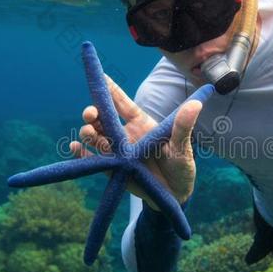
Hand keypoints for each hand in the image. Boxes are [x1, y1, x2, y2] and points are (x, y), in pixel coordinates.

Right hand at [70, 75, 203, 207]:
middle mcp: (125, 134)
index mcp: (141, 124)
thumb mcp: (183, 146)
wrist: (175, 195)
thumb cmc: (181, 166)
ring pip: (94, 136)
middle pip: (102, 118)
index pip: (121, 102)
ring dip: (87, 132)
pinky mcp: (111, 168)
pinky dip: (81, 153)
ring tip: (88, 132)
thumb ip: (183, 126)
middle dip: (92, 112)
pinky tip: (76, 148)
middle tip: (91, 114)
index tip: (99, 76)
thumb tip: (196, 104)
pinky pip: (91, 159)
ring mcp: (116, 151)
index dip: (109, 89)